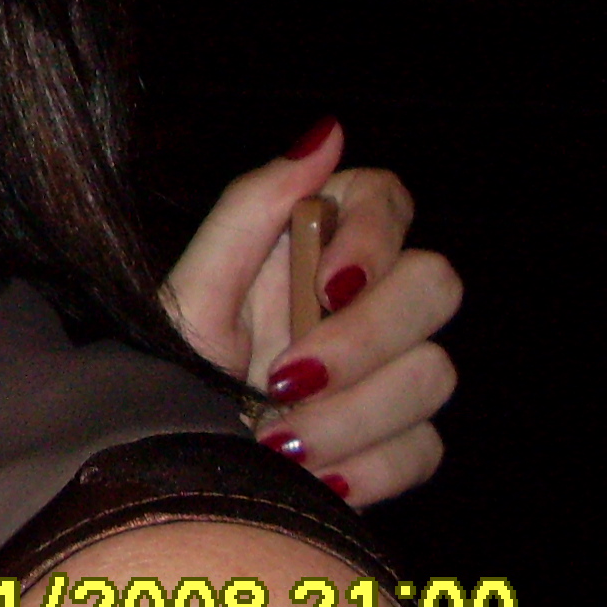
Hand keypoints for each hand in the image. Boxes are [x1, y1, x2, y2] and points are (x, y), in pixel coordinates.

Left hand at [162, 119, 461, 508]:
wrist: (170, 467)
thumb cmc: (171, 370)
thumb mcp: (195, 290)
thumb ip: (253, 208)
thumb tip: (328, 131)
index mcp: (311, 247)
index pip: (388, 199)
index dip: (374, 236)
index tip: (327, 284)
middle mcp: (358, 301)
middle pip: (435, 284)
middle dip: (364, 339)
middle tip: (285, 378)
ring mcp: (387, 372)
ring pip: (433, 374)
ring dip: (350, 416)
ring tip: (276, 440)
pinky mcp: (399, 441)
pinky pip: (424, 449)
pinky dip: (364, 469)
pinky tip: (309, 474)